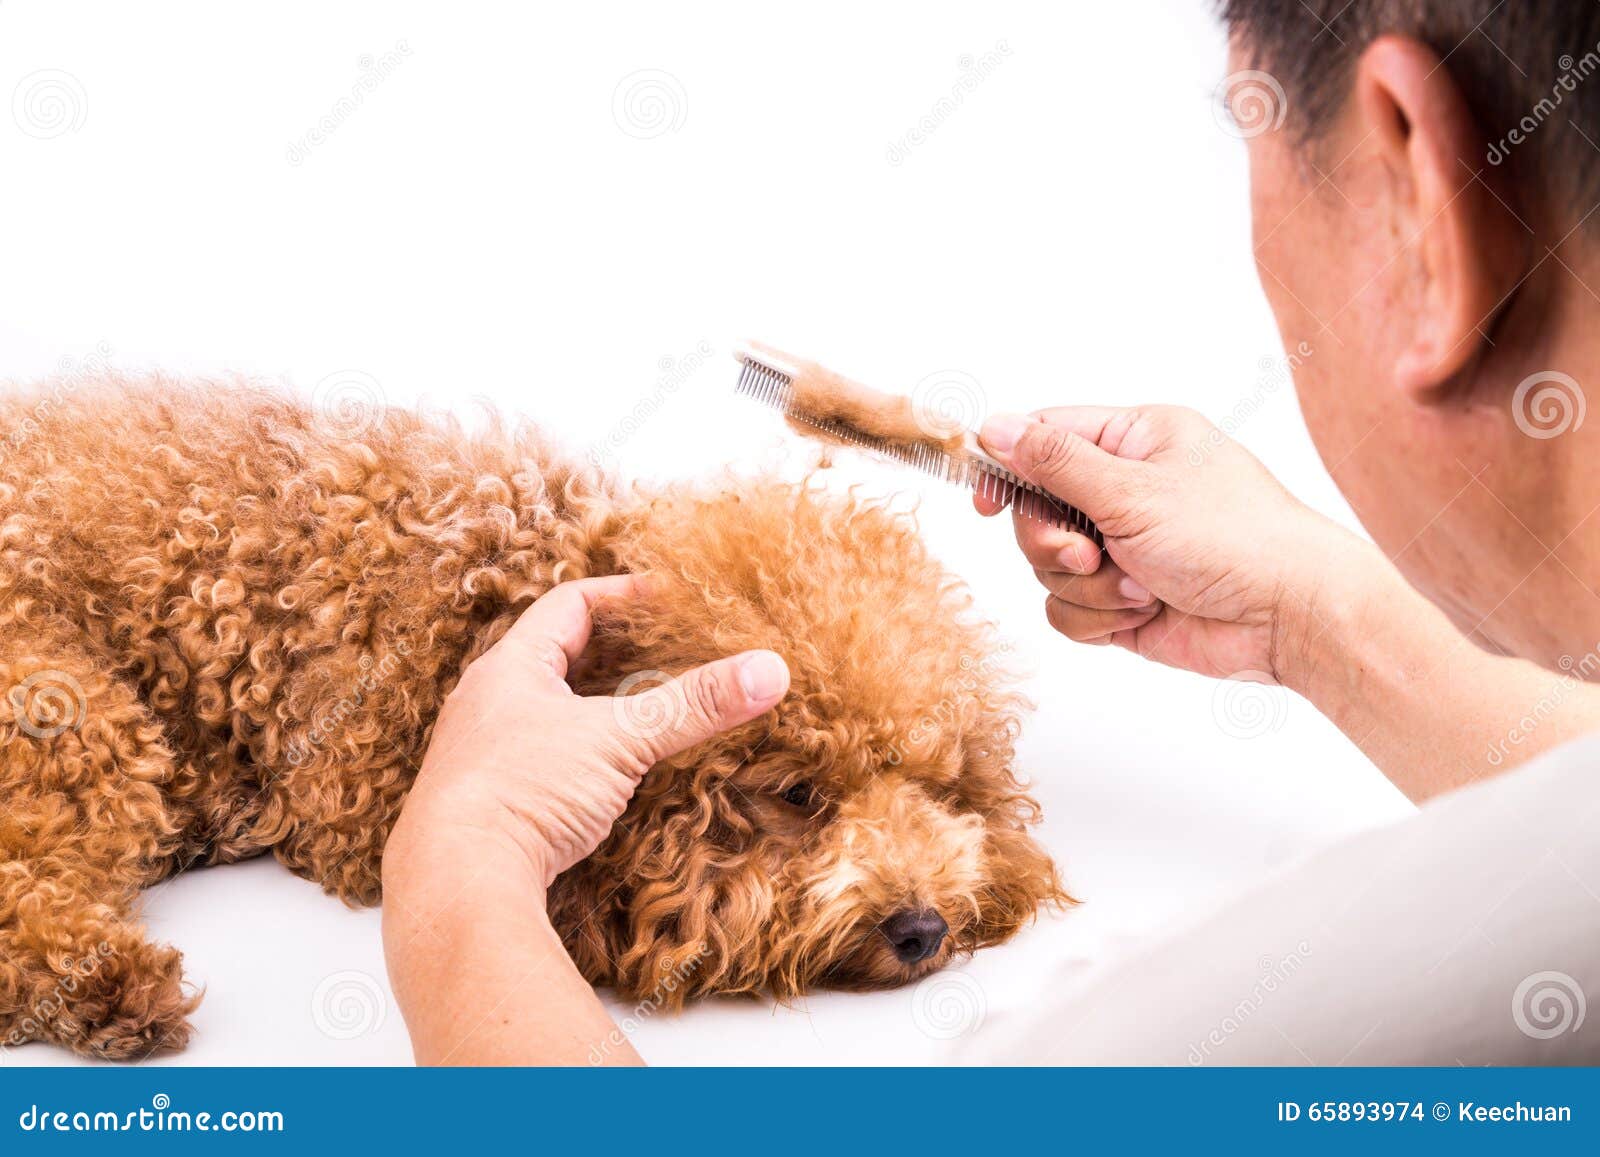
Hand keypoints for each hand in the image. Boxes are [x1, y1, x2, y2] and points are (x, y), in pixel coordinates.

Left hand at [382, 574, 788, 1064]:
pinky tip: (603, 777)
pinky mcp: (484, 806)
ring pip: (544, 712)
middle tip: (664, 650)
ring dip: (591, 708)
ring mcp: (479, 756)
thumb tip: (771, 669)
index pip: (569, 605)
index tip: (667, 596)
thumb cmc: (523, 794)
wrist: (454, 883)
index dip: (622, 595)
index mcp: (509, 668)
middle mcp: (484, 704)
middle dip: (612, 652)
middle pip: (556, 657)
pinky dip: (576, 756)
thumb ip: (694, 705)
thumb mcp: (619, 740)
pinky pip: (536, 762)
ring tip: (640, 710)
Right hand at [974, 406, 1356, 685]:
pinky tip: (1143, 613)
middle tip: (1088, 554)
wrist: (1291, 616)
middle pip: (1036, 510)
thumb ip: (1055, 462)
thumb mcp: (1133, 490)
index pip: (1045, 437)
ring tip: (1141, 588)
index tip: (986, 499)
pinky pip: (1068, 610)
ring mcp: (1123, 548)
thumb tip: (993, 426)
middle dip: (1054, 541)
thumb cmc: (1232, 536)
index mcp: (1135, 441)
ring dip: (1087, 586)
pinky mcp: (1123, 601)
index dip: (1008, 466)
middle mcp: (1125, 490)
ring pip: (1048, 567)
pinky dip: (1098, 617)